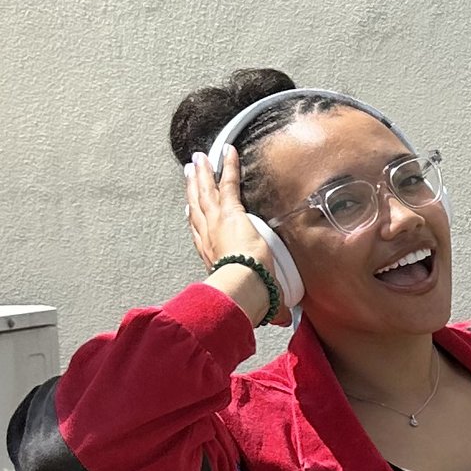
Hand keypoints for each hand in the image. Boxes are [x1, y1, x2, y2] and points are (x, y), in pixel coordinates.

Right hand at [184, 144, 280, 320]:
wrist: (243, 286)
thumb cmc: (247, 296)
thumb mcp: (257, 300)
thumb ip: (270, 307)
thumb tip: (281, 319)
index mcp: (211, 257)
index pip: (199, 234)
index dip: (195, 219)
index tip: (191, 210)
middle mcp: (207, 237)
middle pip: (196, 208)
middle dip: (192, 190)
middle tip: (189, 173)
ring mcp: (215, 222)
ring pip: (205, 192)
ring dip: (202, 174)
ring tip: (198, 160)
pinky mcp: (230, 212)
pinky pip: (227, 182)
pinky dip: (227, 165)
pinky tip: (227, 150)